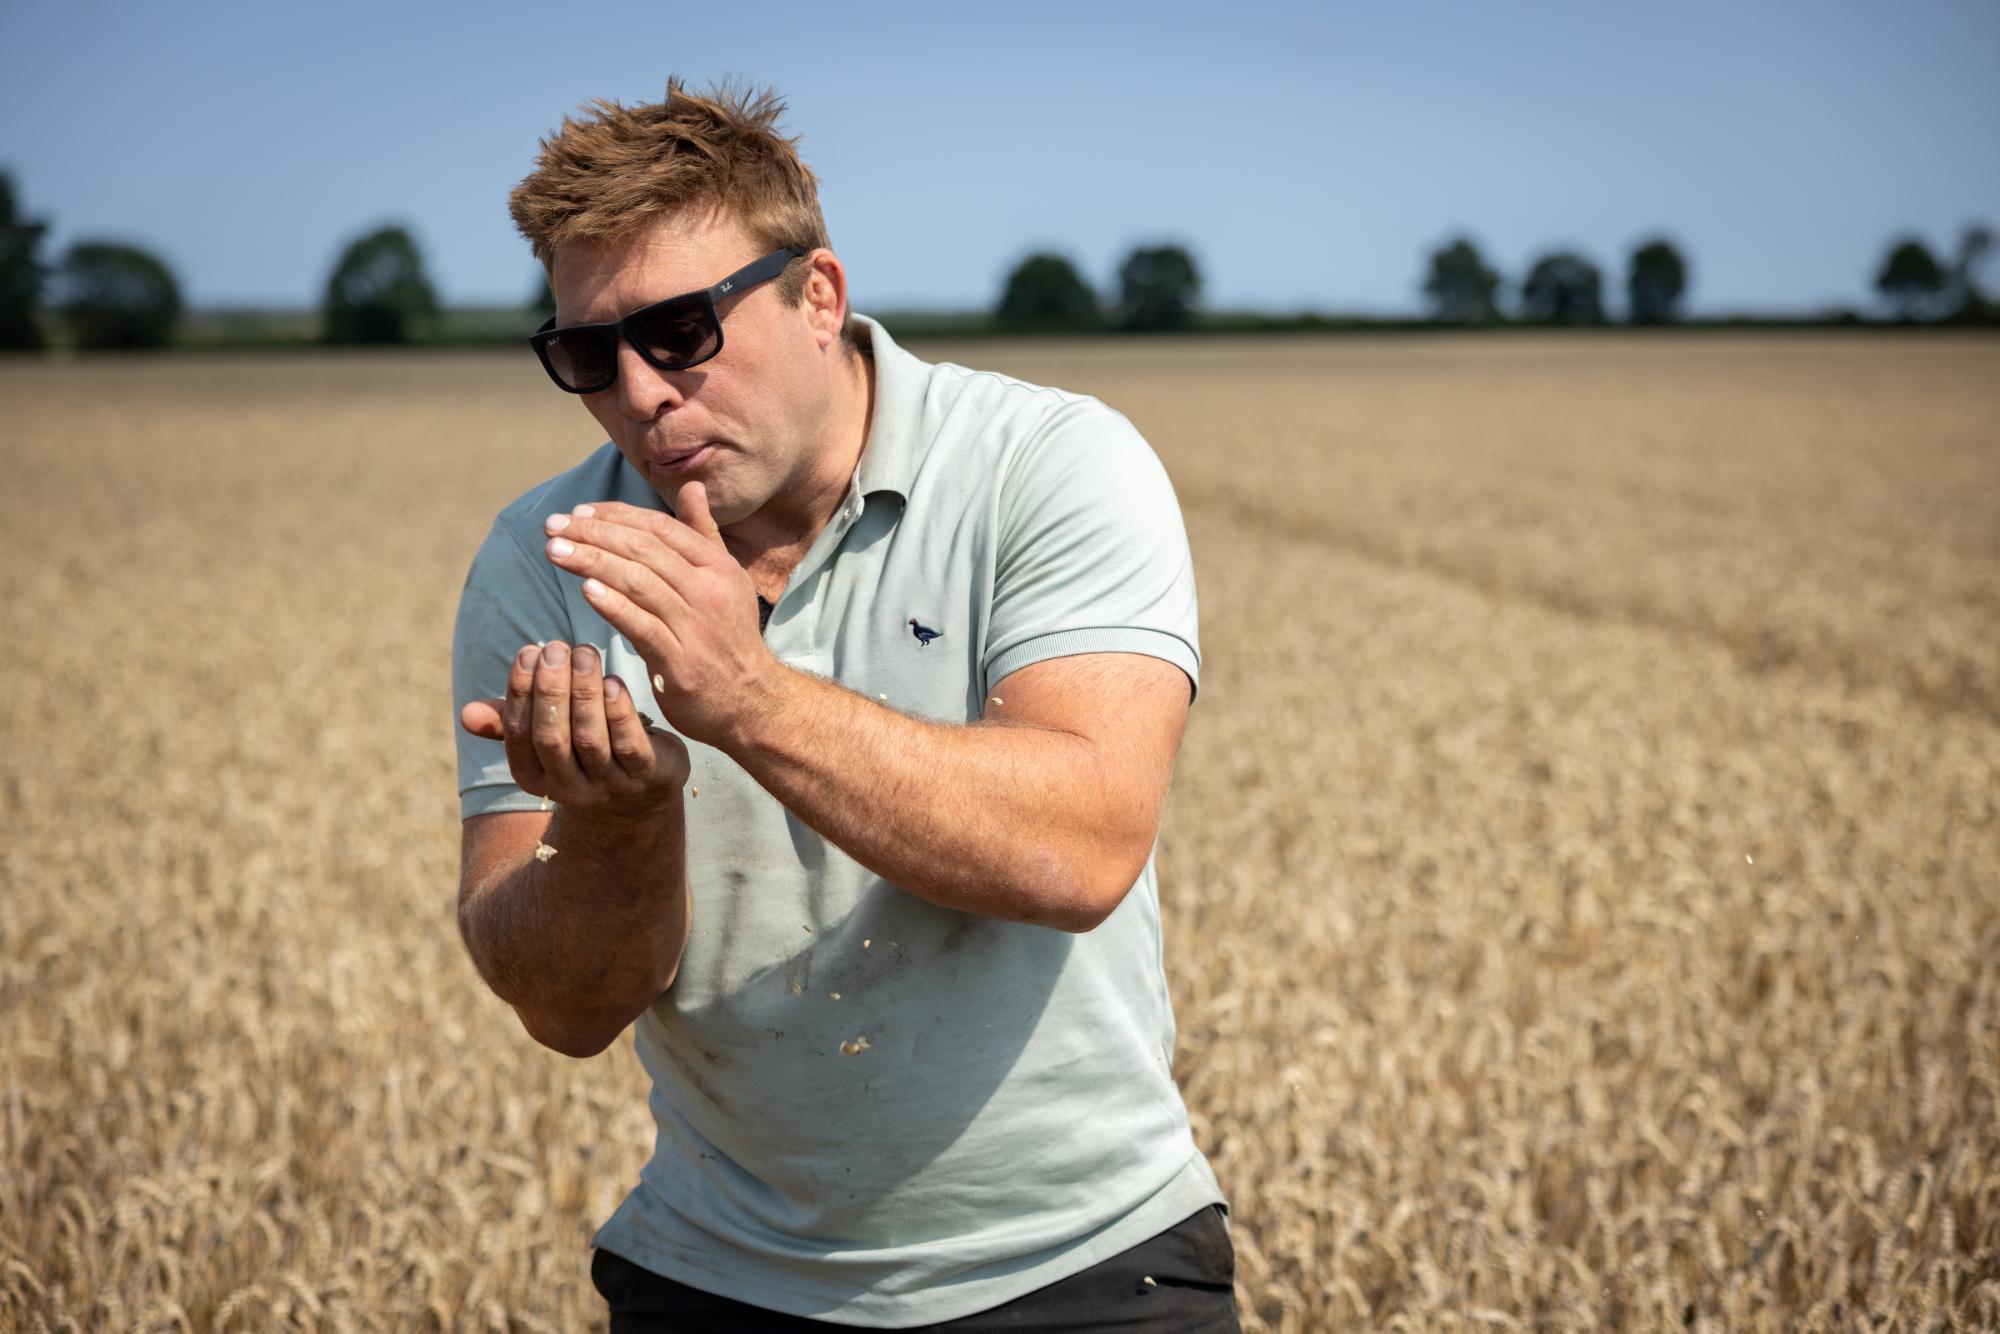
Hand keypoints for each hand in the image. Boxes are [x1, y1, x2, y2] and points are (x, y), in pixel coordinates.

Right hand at [460, 640, 689, 813]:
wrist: (642, 790)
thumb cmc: (584, 749)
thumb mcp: (546, 737)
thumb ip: (510, 722)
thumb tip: (466, 714)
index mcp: (535, 777)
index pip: (519, 734)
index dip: (521, 692)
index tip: (529, 652)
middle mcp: (569, 789)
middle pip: (552, 737)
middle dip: (551, 689)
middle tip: (556, 648)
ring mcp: (608, 786)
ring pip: (590, 738)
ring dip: (584, 692)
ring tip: (584, 653)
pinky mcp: (646, 776)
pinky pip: (629, 744)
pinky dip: (619, 711)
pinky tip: (613, 681)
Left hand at [539, 481, 777, 747]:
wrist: (751, 701)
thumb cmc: (729, 638)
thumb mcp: (726, 581)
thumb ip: (704, 534)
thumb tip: (692, 486)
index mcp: (718, 567)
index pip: (661, 528)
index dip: (616, 515)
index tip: (579, 512)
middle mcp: (709, 591)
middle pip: (644, 550)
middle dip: (593, 533)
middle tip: (553, 526)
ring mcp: (696, 627)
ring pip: (638, 583)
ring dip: (592, 562)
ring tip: (554, 551)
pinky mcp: (680, 663)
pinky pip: (641, 626)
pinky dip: (612, 605)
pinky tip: (585, 589)